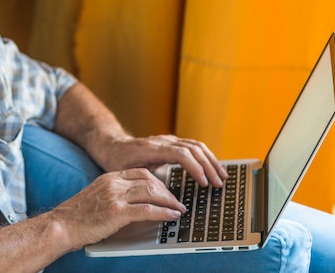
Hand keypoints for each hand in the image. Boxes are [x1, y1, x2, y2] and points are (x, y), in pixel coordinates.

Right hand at [47, 168, 185, 249]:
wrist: (61, 226)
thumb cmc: (78, 217)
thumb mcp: (98, 197)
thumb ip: (115, 194)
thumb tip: (137, 202)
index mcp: (109, 177)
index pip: (141, 172)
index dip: (158, 181)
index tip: (167, 191)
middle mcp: (113, 183)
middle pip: (150, 180)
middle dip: (167, 192)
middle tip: (177, 202)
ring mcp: (115, 196)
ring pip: (151, 192)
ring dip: (169, 201)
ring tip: (178, 209)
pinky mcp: (117, 212)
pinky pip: (147, 209)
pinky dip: (163, 212)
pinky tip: (171, 216)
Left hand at [100, 135, 227, 187]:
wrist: (112, 146)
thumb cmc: (119, 161)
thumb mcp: (128, 173)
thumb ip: (145, 180)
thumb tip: (162, 194)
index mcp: (153, 148)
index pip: (181, 154)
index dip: (195, 168)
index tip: (204, 183)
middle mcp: (163, 141)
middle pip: (193, 148)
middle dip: (209, 166)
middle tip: (218, 183)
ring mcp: (168, 140)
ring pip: (196, 145)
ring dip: (211, 160)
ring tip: (221, 176)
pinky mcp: (172, 142)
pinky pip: (193, 146)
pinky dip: (205, 156)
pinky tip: (212, 167)